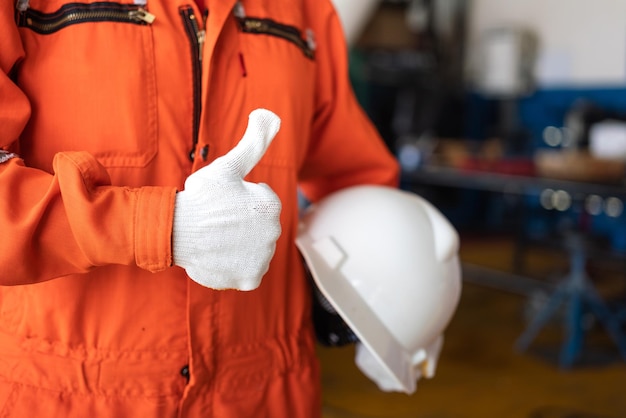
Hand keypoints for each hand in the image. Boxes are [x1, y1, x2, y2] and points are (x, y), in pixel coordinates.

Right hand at [172, 109, 281, 289]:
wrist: (173, 231)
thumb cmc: (200, 197)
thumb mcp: (228, 166)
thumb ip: (254, 142)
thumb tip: (272, 115)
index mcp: (271, 203)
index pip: (260, 203)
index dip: (239, 201)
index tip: (223, 203)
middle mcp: (274, 232)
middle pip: (258, 227)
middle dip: (242, 223)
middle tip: (218, 221)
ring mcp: (263, 257)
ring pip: (254, 249)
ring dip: (239, 244)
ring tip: (217, 238)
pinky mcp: (251, 278)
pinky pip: (248, 272)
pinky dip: (236, 267)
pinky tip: (220, 256)